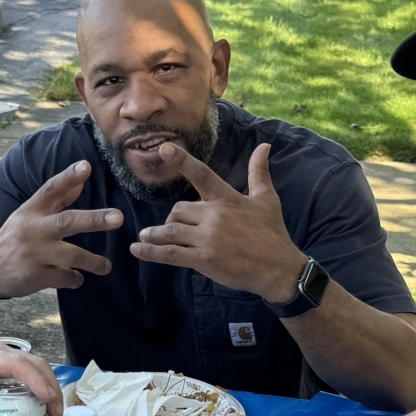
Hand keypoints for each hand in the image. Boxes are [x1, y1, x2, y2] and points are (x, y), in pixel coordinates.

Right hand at [0, 161, 125, 298]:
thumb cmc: (13, 240)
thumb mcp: (28, 217)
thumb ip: (56, 202)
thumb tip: (81, 183)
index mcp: (30, 211)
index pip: (50, 190)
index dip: (68, 177)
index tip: (86, 167)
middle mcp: (32, 229)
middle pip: (67, 221)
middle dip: (94, 219)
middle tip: (118, 218)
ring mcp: (34, 254)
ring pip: (72, 255)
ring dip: (93, 261)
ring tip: (106, 266)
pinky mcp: (35, 276)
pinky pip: (65, 277)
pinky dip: (75, 279)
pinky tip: (77, 278)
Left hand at [0, 340, 63, 415]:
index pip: (19, 365)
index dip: (38, 381)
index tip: (50, 402)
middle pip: (35, 364)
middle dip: (51, 388)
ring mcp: (0, 361)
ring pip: (34, 369)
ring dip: (47, 390)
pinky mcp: (0, 371)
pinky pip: (25, 378)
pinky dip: (36, 393)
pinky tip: (37, 414)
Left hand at [132, 143, 304, 303]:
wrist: (278, 269)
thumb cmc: (272, 233)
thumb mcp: (267, 199)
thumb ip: (259, 172)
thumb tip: (264, 146)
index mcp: (227, 198)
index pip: (202, 175)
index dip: (182, 161)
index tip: (163, 149)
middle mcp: (215, 216)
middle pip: (178, 210)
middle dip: (173, 218)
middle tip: (175, 227)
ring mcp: (208, 239)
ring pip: (171, 230)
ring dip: (156, 233)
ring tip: (146, 235)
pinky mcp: (204, 260)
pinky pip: (171, 254)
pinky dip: (151, 252)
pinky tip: (137, 249)